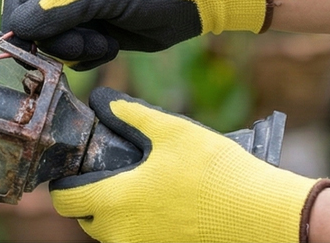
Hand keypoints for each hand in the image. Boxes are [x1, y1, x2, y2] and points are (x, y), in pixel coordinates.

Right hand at [2, 0, 272, 69]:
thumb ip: (59, 8)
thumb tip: (18, 28)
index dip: (18, 15)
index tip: (27, 42)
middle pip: (32, 14)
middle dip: (53, 36)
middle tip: (80, 47)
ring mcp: (81, 1)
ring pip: (51, 36)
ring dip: (73, 48)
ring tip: (104, 43)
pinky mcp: (94, 24)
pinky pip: (72, 48)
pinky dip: (86, 54)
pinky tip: (110, 46)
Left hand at [50, 87, 329, 241]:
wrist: (264, 218)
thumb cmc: (217, 173)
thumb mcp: (172, 132)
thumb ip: (131, 114)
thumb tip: (102, 100)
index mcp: (114, 202)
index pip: (65, 200)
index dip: (64, 183)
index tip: (75, 170)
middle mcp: (120, 234)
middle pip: (86, 219)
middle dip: (91, 198)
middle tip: (113, 174)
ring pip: (111, 234)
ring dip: (116, 214)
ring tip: (142, 188)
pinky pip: (136, 241)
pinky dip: (139, 227)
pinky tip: (163, 207)